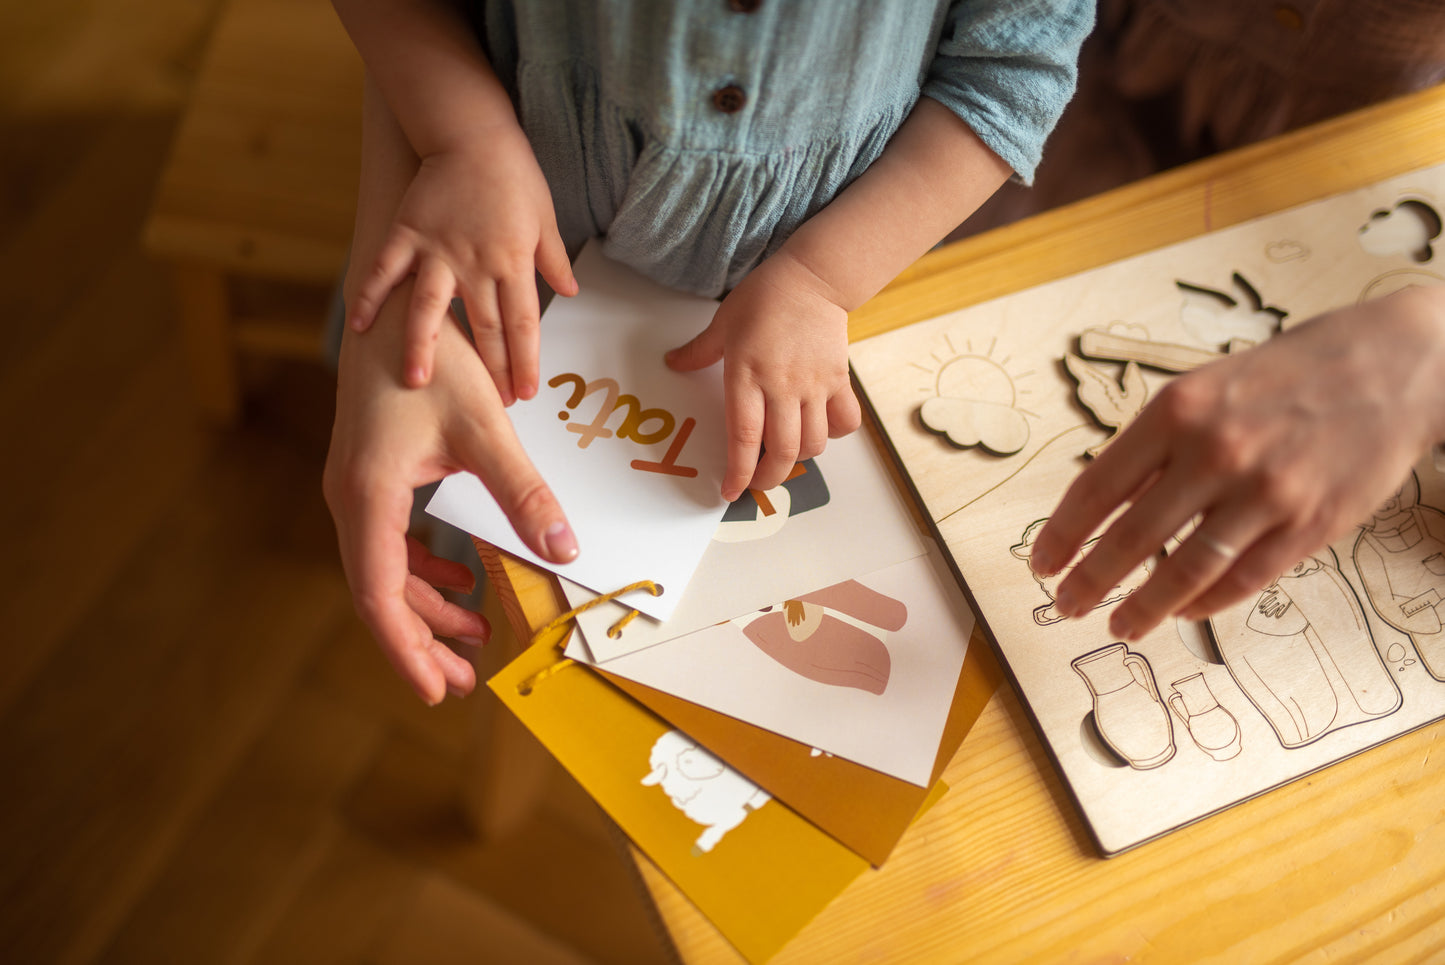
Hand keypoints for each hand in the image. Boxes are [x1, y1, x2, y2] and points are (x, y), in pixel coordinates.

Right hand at [324, 284, 577, 704]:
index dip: (408, 649)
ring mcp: (356, 490)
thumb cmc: (431, 359)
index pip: (379, 595)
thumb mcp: (486, 429)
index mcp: (368, 496)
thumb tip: (564, 548)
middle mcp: (350, 500)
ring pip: (384, 571)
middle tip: (464, 682)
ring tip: (478, 631)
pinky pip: (389, 543)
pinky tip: (460, 579)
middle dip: (422, 642)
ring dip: (427, 607)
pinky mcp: (371, 478)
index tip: (438, 689)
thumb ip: (524, 493)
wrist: (394, 304)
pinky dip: (422, 571)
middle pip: (379, 594)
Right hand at [345, 135, 576, 401]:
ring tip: (416, 381)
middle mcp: (476, 263)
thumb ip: (553, 260)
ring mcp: (438, 249)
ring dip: (424, 347)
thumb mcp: (545, 218)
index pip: (522, 324)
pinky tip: (360, 328)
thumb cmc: (514, 175)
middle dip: (489, 369)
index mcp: (513, 262)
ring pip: (431, 308)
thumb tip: (570, 292)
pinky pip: (386, 270)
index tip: (523, 393)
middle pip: (483, 327)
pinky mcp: (407, 233)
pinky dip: (373, 297)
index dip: (523, 361)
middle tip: (487, 405)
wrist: (473, 130)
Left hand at [665, 252, 861, 498]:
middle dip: (768, 478)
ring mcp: (814, 385)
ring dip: (798, 459)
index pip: (745, 436)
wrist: (813, 278)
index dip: (739, 471)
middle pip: (783, 451)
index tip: (730, 491)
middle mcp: (783, 385)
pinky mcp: (838, 380)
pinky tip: (819, 430)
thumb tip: (672, 364)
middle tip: (756, 482)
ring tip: (784, 456)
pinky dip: (834, 435)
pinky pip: (844, 422)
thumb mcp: (723, 323)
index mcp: (748, 374)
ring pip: (813, 443)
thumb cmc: (764, 298)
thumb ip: (698, 352)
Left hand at [1028, 286, 1444, 640]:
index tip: (1042, 564)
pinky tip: (1180, 612)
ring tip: (1119, 625)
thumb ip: (1157, 446)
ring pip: (1186, 571)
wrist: (1391, 367)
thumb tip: (1105, 506)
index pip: (1097, 487)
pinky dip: (1203, 603)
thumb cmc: (1284, 375)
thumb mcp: (1205, 387)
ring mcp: (1265, 492)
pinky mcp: (1309, 524)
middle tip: (1066, 605)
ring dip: (1144, 607)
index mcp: (1177, 411)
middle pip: (1134, 538)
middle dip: (1091, 581)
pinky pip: (1242, 579)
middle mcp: (1216, 452)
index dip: (1063, 534)